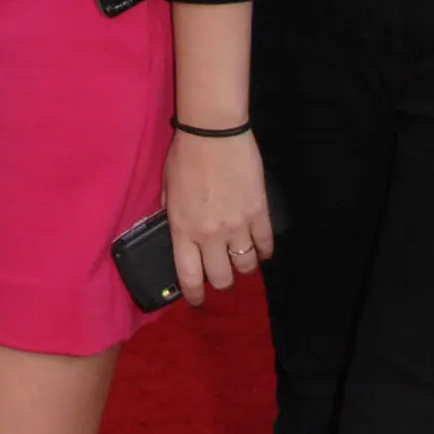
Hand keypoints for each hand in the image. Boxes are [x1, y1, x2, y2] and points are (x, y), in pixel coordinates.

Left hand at [164, 128, 272, 300]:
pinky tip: (260, 247)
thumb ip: (171, 214)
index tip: (196, 301)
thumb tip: (175, 231)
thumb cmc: (184, 155)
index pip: (189, 277)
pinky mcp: (259, 213)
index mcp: (183, 229)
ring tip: (239, 257)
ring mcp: (237, 226)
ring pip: (246, 267)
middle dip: (220, 280)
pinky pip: (266, 245)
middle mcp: (210, 235)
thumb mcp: (167, 188)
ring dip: (242, 266)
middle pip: (221, 278)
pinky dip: (264, 251)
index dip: (193, 296)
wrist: (214, 132)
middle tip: (220, 271)